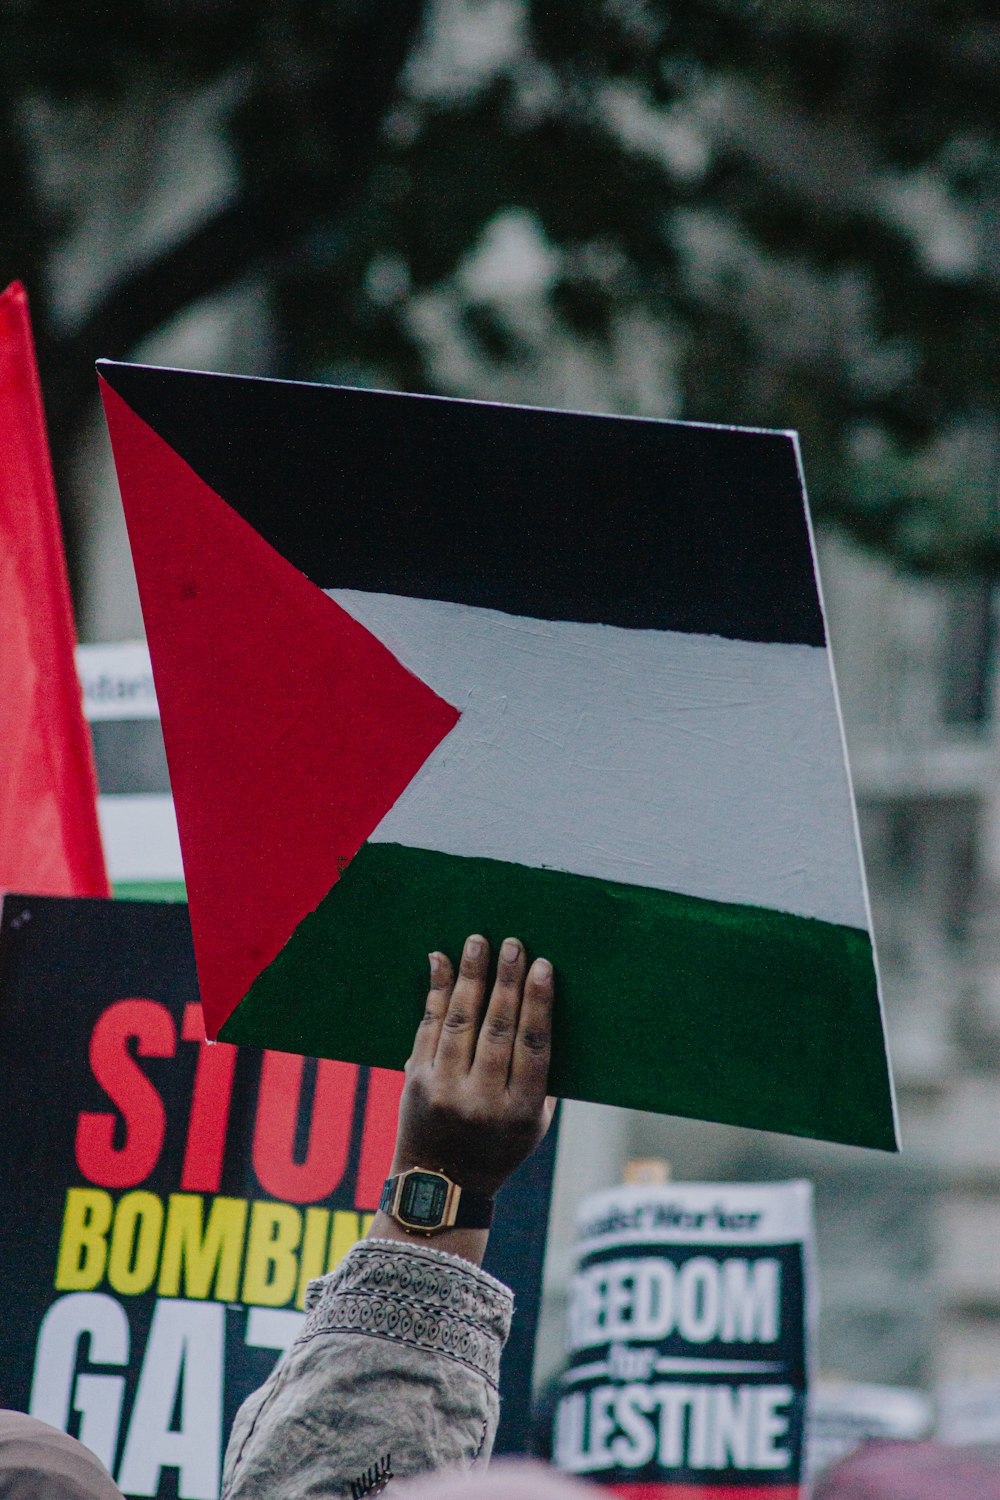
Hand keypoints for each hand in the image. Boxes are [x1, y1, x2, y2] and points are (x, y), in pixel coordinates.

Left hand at [392, 933, 555, 1197]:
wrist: (440, 1187)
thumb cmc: (499, 1147)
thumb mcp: (534, 1125)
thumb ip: (542, 1076)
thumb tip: (546, 1010)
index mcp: (520, 1112)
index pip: (532, 1047)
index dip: (538, 1004)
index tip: (542, 966)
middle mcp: (481, 1101)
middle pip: (496, 1030)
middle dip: (505, 982)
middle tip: (512, 944)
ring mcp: (444, 1091)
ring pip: (459, 1024)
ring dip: (470, 978)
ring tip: (477, 942)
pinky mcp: (415, 1082)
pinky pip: (427, 1028)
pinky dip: (435, 992)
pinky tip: (441, 962)